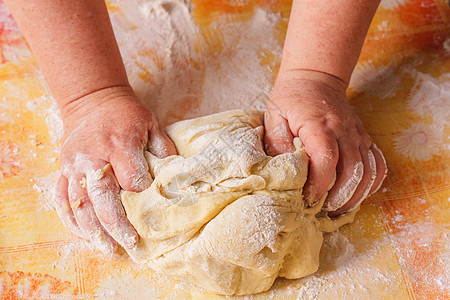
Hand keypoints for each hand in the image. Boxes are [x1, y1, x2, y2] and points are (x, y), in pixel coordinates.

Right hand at [53, 86, 176, 253]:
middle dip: (117, 226)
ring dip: (94, 230)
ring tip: (108, 249)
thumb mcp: (151, 124)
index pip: (131, 179)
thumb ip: (163, 150)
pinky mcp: (63, 169)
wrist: (92, 98)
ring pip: (80, 204)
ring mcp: (74, 165)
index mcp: (119, 144)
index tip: (151, 205)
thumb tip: (176, 176)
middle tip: (131, 245)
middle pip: (103, 199)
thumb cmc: (127, 114)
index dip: (142, 194)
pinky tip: (85, 235)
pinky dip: (71, 220)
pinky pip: (62, 199)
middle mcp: (93, 157)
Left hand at [264, 70, 386, 216]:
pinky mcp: (364, 138)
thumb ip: (277, 143)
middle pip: (353, 170)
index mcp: (319, 125)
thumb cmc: (291, 99)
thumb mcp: (274, 116)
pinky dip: (371, 183)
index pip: (326, 159)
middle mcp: (344, 130)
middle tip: (323, 210)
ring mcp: (358, 134)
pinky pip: (377, 164)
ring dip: (356, 195)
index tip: (307, 198)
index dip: (319, 184)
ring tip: (338, 208)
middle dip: (340, 196)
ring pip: (369, 170)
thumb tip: (285, 172)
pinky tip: (357, 194)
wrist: (315, 78)